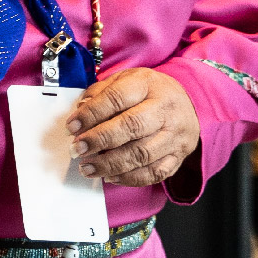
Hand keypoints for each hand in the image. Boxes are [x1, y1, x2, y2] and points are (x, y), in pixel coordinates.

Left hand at [67, 68, 199, 186]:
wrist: (186, 103)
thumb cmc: (147, 93)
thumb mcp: (123, 80)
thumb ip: (100, 93)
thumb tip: (80, 110)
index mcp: (148, 85)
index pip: (117, 98)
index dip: (91, 114)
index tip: (72, 127)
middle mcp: (165, 109)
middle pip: (132, 126)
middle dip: (99, 140)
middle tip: (77, 149)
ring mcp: (175, 135)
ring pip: (142, 154)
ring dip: (110, 164)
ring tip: (88, 167)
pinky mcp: (178, 156)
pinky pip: (155, 172)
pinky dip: (130, 178)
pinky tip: (110, 177)